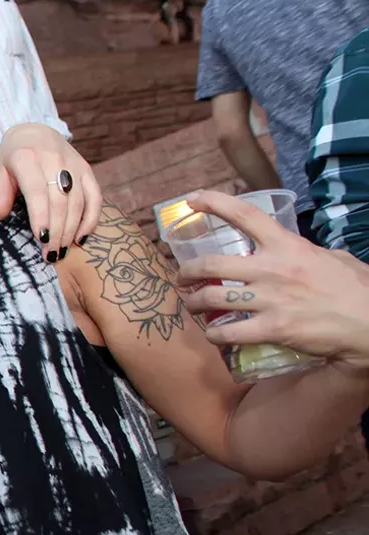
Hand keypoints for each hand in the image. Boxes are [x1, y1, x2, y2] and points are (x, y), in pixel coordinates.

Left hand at [0, 124, 101, 258]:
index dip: (40, 216)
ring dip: (71, 229)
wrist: (36, 132)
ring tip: (61, 252)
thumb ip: (0, 194)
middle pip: (59, 200)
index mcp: (27, 157)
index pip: (36, 190)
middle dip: (57, 230)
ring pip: (78, 201)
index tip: (41, 239)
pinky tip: (81, 238)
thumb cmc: (14, 157)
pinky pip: (95, 196)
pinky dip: (91, 219)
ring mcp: (73, 164)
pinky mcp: (87, 170)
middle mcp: (53, 158)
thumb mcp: (0, 170)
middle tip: (50, 255)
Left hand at [177, 190, 368, 373]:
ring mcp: (270, 300)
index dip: (214, 203)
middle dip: (187, 271)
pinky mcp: (272, 329)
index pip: (245, 215)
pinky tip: (215, 335)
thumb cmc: (357, 289)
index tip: (191, 199)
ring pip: (211, 298)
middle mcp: (273, 269)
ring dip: (194, 303)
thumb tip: (300, 253)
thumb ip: (308, 253)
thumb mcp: (334, 258)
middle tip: (182, 278)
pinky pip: (228, 333)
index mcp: (288, 246)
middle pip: (211, 264)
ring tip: (193, 305)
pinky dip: (214, 335)